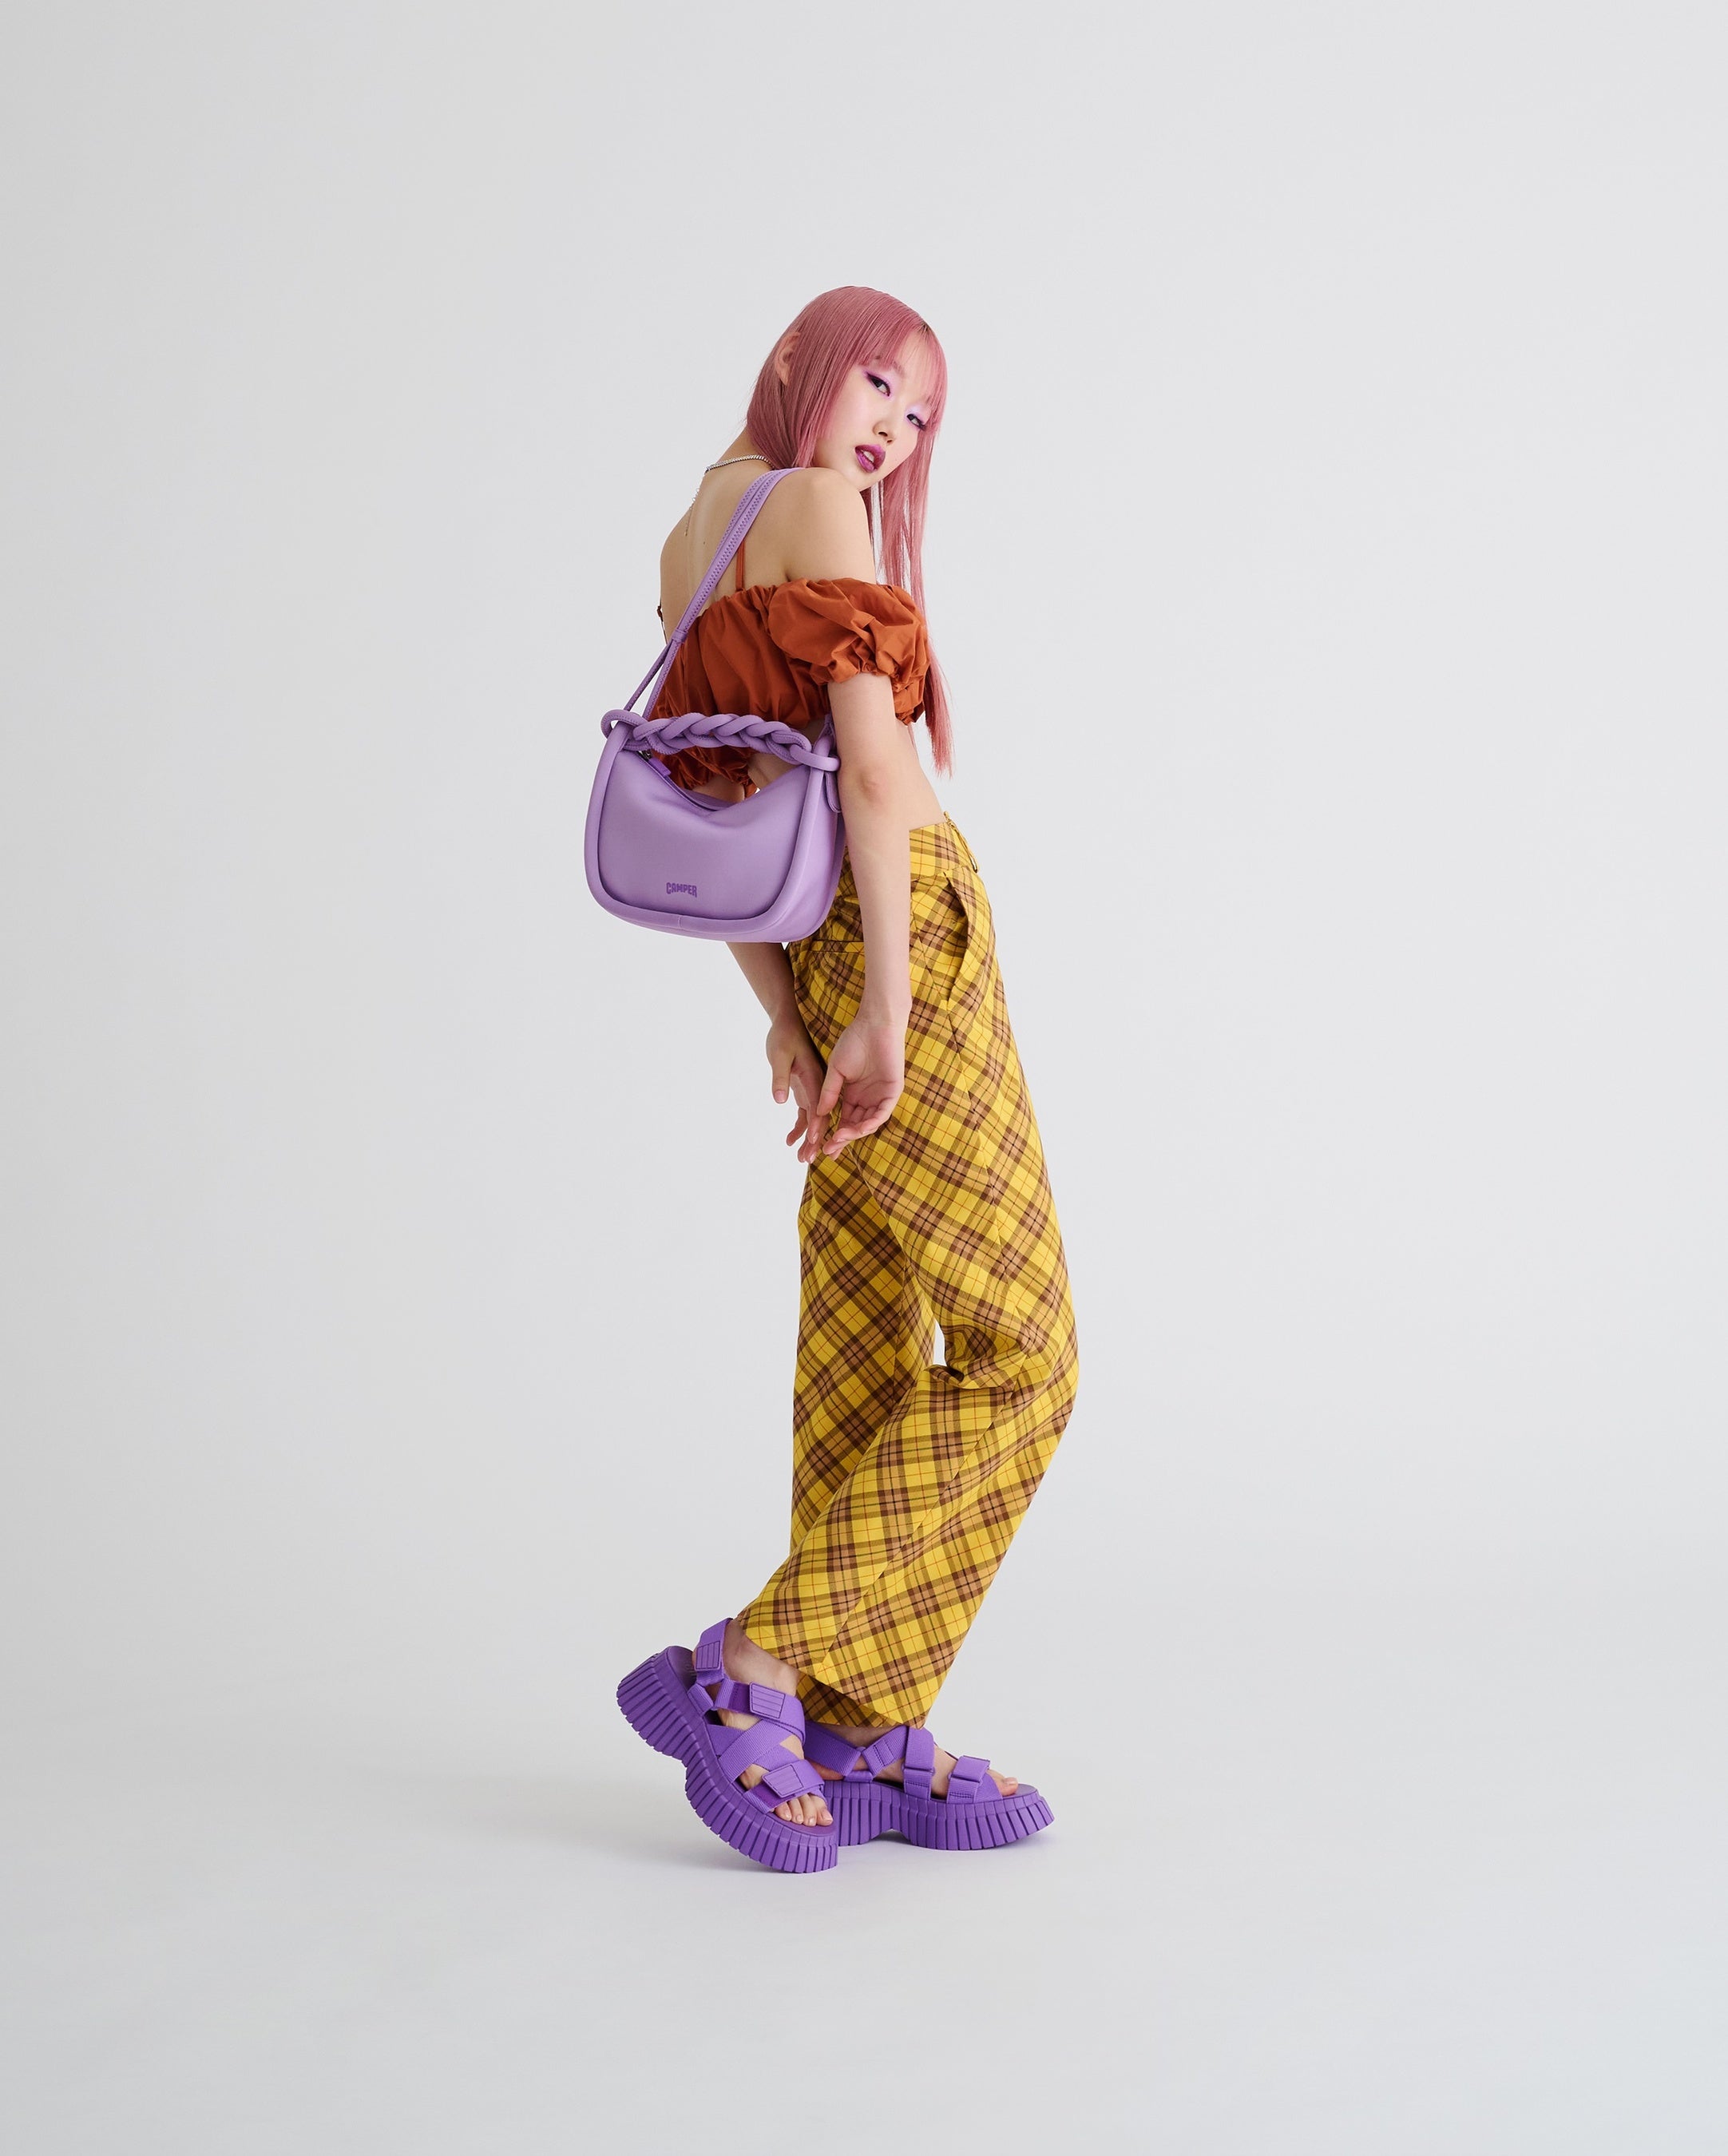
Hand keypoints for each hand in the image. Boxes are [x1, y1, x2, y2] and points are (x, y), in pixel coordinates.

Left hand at [768, 1016, 826, 1153]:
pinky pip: (804, 1113)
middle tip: (807, 1160)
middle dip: (815, 1141)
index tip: (814, 1143)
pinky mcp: (804, 1090)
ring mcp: (812, 1089)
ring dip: (807, 1139)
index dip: (817, 1125)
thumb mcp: (779, 1054)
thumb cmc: (784, 1035)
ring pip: (813, 1119)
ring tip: (800, 1159)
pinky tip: (790, 1141)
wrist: (788, 1023)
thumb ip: (780, 1077)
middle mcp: (818, 1086)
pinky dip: (799, 1128)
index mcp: (815, 1077)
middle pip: (819, 1118)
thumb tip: (780, 1100)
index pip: (819, 1106)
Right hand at [801, 1012, 905, 1162]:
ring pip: (868, 1123)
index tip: (821, 1146)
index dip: (834, 1133)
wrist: (873, 1024)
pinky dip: (871, 1122)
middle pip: (855, 1126)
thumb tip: (820, 1114)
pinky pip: (883, 1113)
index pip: (844, 1120)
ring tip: (839, 1140)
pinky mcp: (892, 1091)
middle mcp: (867, 1098)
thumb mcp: (836, 1071)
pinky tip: (858, 1129)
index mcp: (853, 1094)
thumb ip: (829, 1093)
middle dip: (843, 1139)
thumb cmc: (854, 1042)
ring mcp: (881, 1096)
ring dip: (854, 1134)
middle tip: (829, 1151)